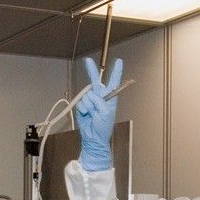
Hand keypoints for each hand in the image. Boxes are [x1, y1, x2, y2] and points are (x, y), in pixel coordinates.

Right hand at [75, 57, 122, 171]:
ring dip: (88, 105)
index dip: (116, 72)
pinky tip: (86, 115)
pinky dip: (82, 109)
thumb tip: (92, 94)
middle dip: (91, 71)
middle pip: (96, 81)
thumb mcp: (106, 114)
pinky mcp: (82, 106)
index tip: (119, 61)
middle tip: (87, 61)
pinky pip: (80, 102)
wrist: (93, 138)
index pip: (114, 83)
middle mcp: (100, 97)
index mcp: (110, 98)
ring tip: (92, 114)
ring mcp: (90, 101)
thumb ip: (100, 102)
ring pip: (86, 95)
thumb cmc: (103, 128)